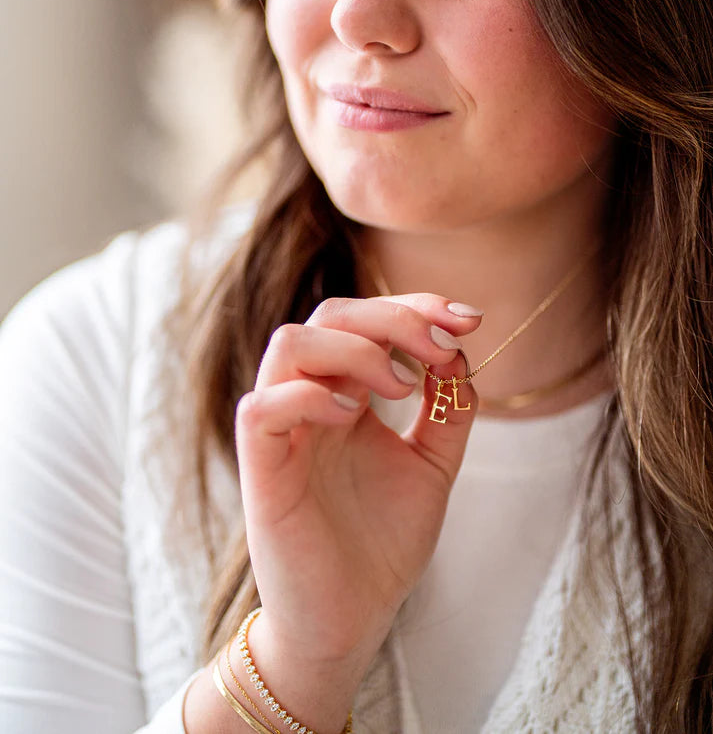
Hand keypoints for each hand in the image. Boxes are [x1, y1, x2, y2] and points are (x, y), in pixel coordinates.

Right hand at [235, 295, 481, 679]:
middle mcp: (310, 401)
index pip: (366, 319)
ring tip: (400, 387)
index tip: (470, 322)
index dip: (416, 306)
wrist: (350, 622)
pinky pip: (262, 408)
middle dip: (394, 317)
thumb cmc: (381, 544)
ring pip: (290, 344)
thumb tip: (460, 354)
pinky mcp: (262, 471)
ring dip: (355, 350)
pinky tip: (355, 417)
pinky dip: (310, 397)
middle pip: (329, 315)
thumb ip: (448, 411)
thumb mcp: (432, 466)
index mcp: (345, 394)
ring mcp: (283, 432)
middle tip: (442, 349)